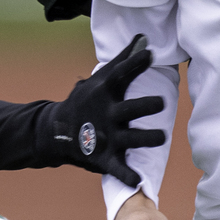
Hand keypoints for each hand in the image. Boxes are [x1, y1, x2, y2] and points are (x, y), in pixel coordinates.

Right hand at [46, 34, 165, 187]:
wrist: (57, 130)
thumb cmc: (89, 100)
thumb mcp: (102, 79)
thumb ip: (125, 60)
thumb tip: (144, 38)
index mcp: (105, 92)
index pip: (120, 74)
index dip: (134, 63)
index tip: (149, 54)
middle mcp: (107, 114)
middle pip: (128, 109)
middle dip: (144, 106)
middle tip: (161, 103)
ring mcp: (106, 137)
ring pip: (129, 139)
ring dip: (145, 139)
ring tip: (162, 137)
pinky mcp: (104, 158)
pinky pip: (117, 169)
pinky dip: (126, 175)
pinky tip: (138, 181)